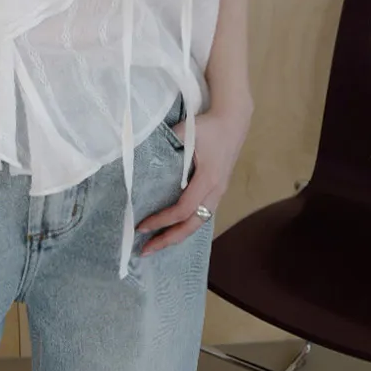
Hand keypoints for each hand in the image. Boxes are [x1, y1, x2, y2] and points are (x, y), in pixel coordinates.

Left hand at [136, 100, 252, 255]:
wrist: (234, 119)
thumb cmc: (208, 125)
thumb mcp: (185, 132)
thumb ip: (164, 145)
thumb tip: (136, 158)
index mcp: (208, 179)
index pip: (182, 209)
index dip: (161, 220)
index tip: (141, 226)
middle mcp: (216, 191)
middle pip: (192, 225)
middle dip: (168, 240)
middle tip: (145, 251)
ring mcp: (219, 192)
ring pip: (199, 223)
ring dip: (177, 236)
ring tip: (157, 244)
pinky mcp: (218, 190)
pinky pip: (202, 215)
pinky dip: (186, 226)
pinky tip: (172, 230)